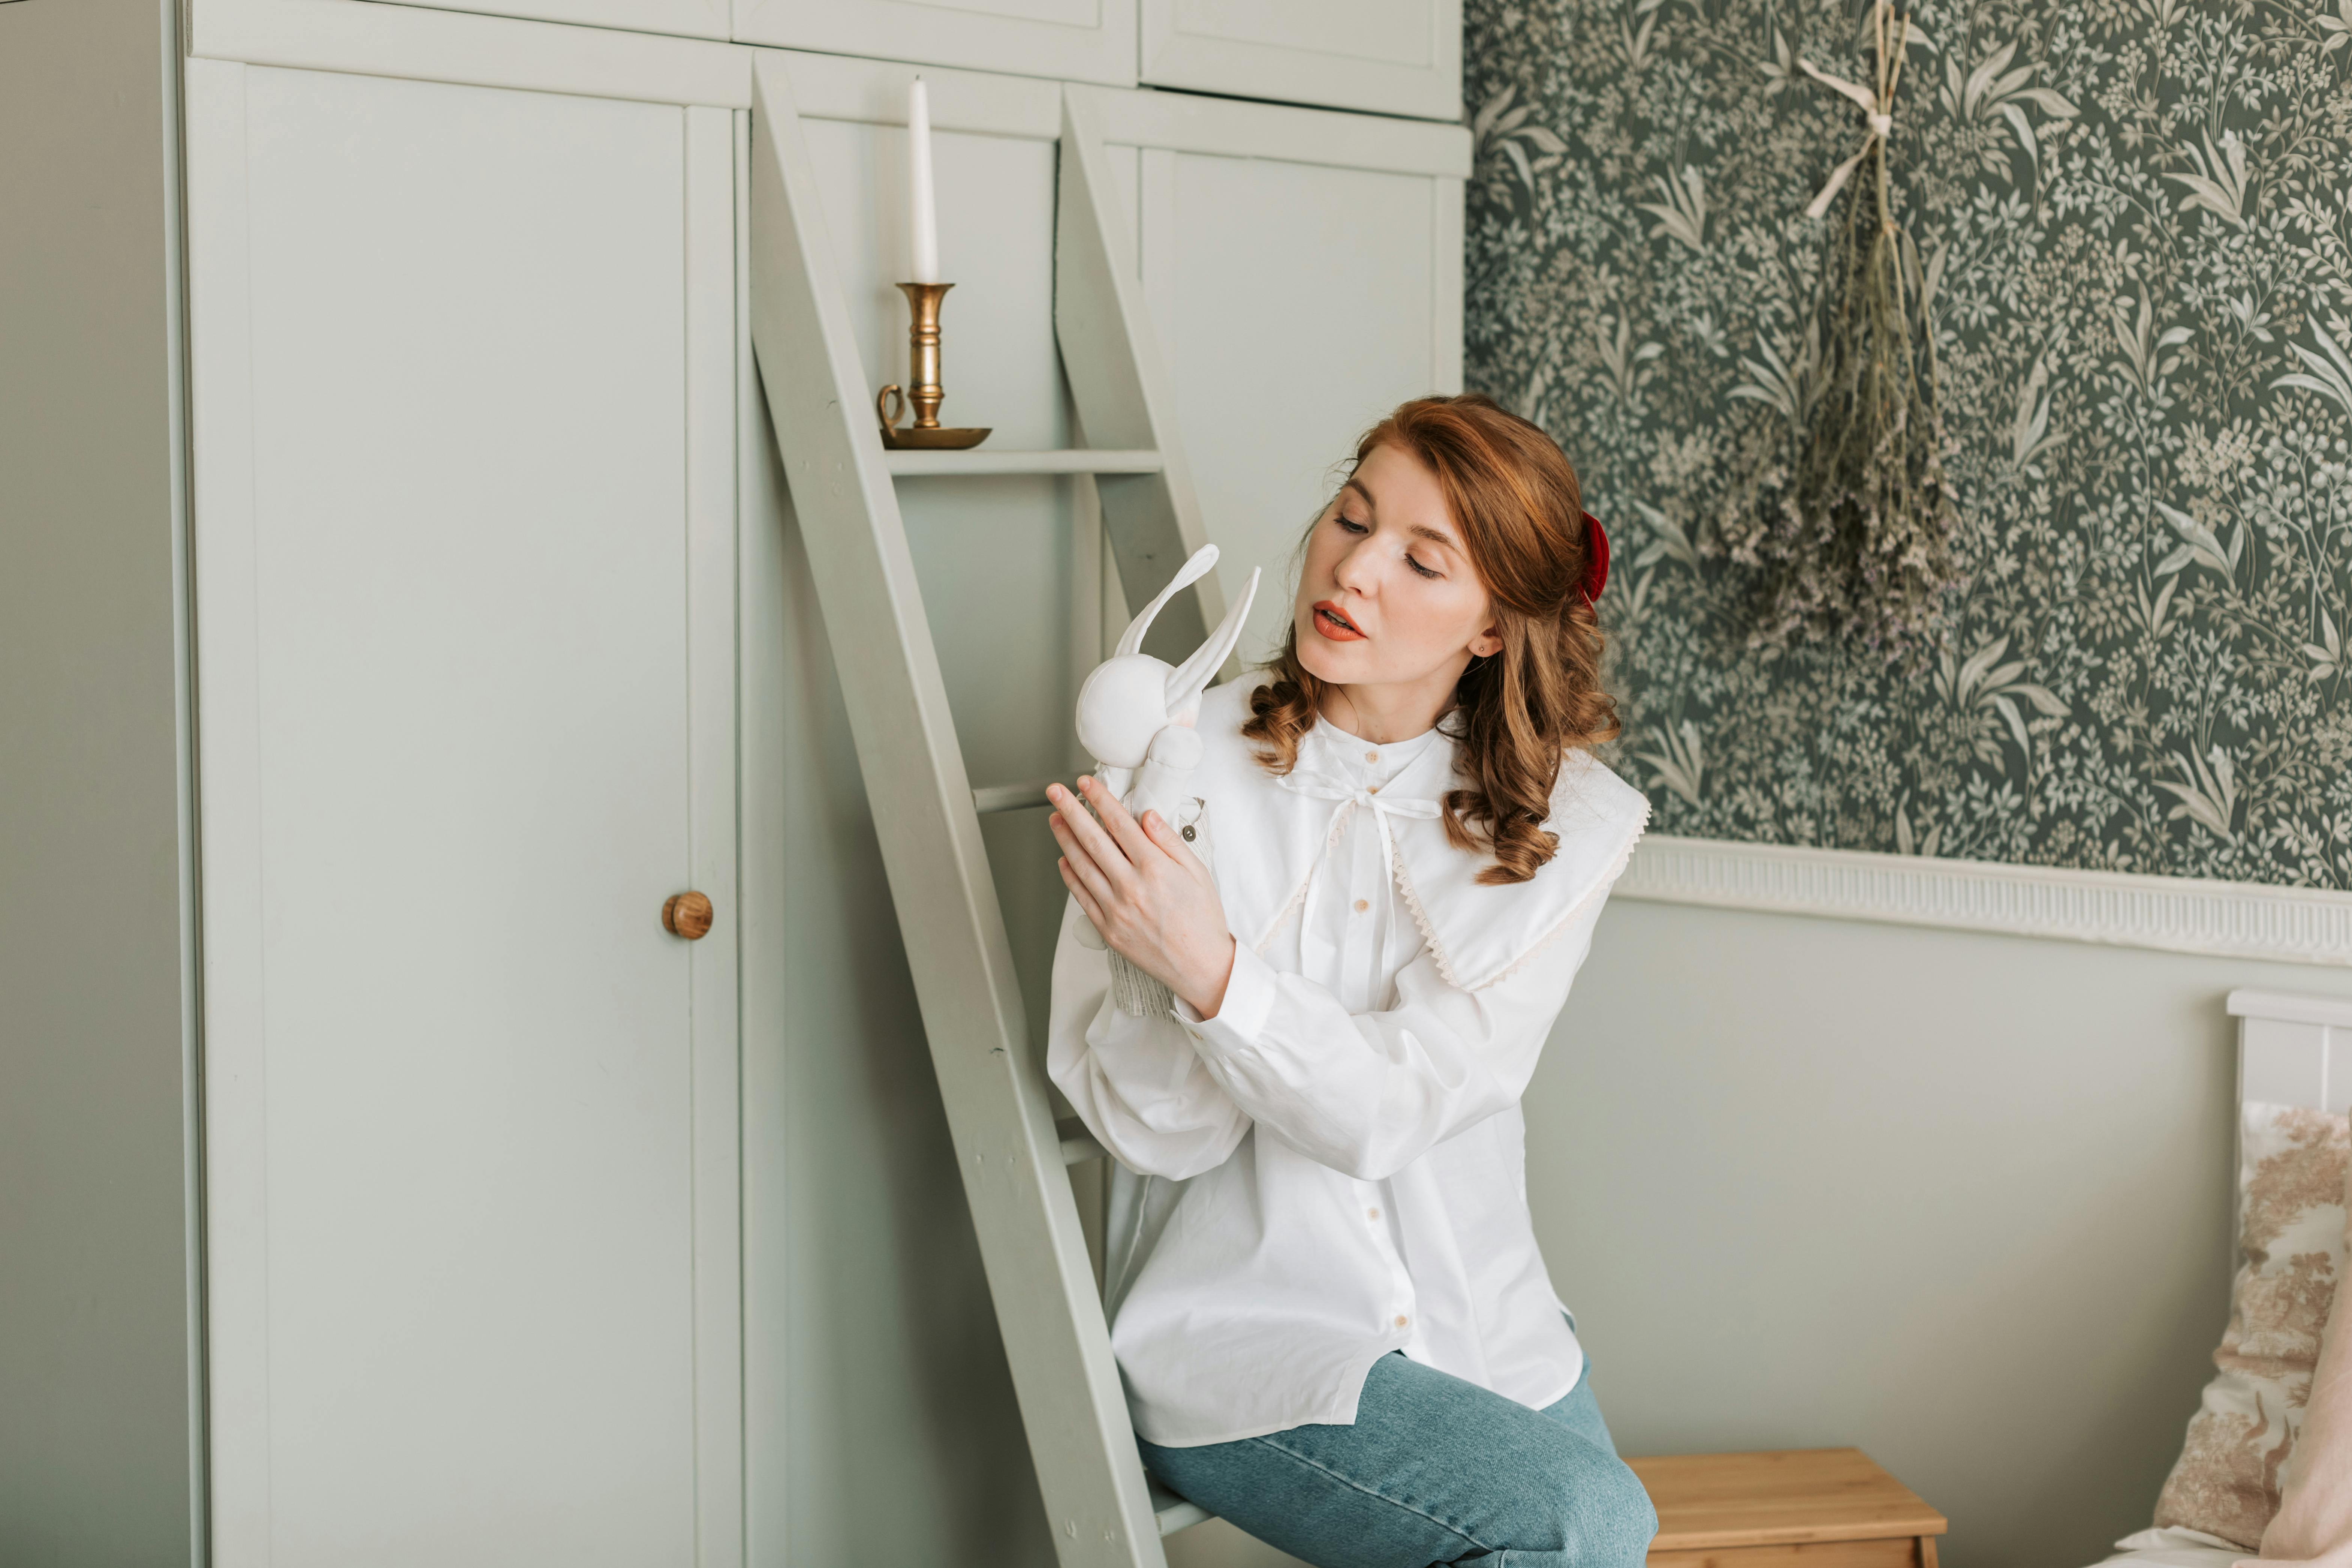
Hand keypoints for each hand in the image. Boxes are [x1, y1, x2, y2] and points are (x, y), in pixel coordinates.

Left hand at [1049, 774, 1236, 1018]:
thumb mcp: (1197, 872)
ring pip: (1081, 865)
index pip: (1119, 824)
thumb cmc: (1203, 919)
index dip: (1100, 800)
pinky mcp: (1107, 928)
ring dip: (1064, 838)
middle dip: (1071, 810)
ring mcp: (1115, 908)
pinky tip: (1064, 859)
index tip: (1086, 784)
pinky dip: (1070, 875)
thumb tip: (1146, 816)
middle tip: (1055, 792)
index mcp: (1155, 868)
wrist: (1201, 967)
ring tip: (1055, 819)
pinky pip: (1081, 896)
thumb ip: (1169, 841)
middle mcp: (1131, 886)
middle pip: (1092, 839)